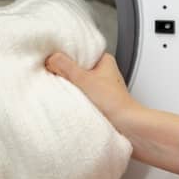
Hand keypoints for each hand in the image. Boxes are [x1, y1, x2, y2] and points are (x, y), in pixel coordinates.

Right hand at [45, 52, 178, 173]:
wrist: (127, 127)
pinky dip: (73, 96)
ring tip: (63, 89)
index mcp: (103, 60)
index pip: (78, 51)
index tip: (52, 60)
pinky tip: (68, 100)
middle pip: (75, 66)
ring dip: (68, 86)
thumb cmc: (114, 103)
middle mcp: (102, 72)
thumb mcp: (84, 79)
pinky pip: (79, 93)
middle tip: (55, 76)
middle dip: (64, 72)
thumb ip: (65, 66)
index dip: (64, 55)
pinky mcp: (96, 100)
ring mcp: (99, 87)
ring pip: (76, 81)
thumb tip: (52, 58)